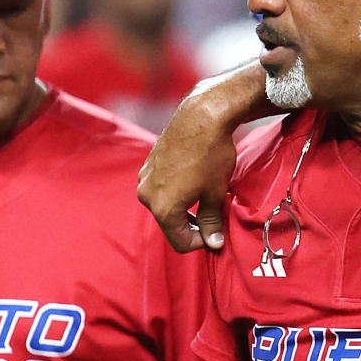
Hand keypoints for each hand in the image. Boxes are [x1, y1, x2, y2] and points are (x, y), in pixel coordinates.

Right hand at [137, 84, 241, 252]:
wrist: (201, 117)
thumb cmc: (211, 156)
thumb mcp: (215, 193)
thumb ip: (211, 222)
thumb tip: (213, 243)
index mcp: (163, 208)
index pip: (181, 242)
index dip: (201, 242)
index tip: (216, 233)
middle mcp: (147, 195)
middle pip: (170, 224)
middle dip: (191, 226)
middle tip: (213, 218)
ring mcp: (144, 178)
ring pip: (164, 206)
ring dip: (183, 209)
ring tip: (205, 197)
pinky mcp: (147, 165)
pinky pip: (160, 188)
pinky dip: (175, 192)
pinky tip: (193, 180)